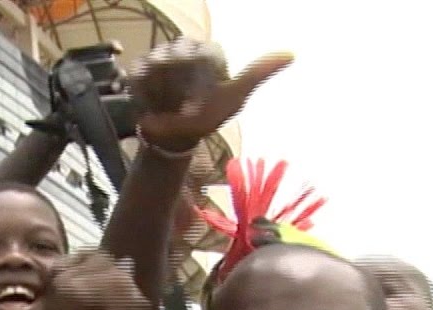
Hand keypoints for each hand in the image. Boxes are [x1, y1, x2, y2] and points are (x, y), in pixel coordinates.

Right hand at [129, 38, 292, 152]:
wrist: (175, 137)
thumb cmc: (207, 117)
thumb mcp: (235, 98)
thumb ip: (257, 74)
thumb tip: (292, 53)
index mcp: (210, 54)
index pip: (207, 52)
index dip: (205, 80)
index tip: (203, 103)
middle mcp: (186, 49)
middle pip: (182, 51)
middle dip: (184, 83)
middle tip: (185, 107)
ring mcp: (161, 57)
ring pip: (160, 58)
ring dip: (165, 86)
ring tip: (170, 106)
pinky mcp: (140, 69)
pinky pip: (141, 71)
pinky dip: (147, 89)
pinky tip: (154, 104)